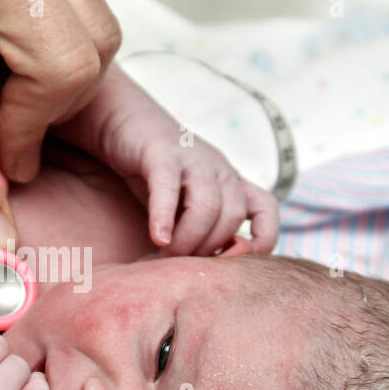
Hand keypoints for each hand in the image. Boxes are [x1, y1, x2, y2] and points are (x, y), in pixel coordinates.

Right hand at [53, 64, 279, 256]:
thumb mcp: (184, 202)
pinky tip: (157, 237)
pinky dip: (165, 217)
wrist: (122, 121)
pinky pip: (169, 189)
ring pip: (208, 207)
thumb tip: (208, 267)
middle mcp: (220, 169)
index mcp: (230, 182)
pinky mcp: (162, 153)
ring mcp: (194, 159)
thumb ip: (201, 229)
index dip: (262, 238)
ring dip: (187, 240)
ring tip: (164, 254)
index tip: (233, 261)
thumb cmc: (153, 172)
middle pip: (232, 217)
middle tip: (178, 264)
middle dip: (206, 249)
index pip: (266, 209)